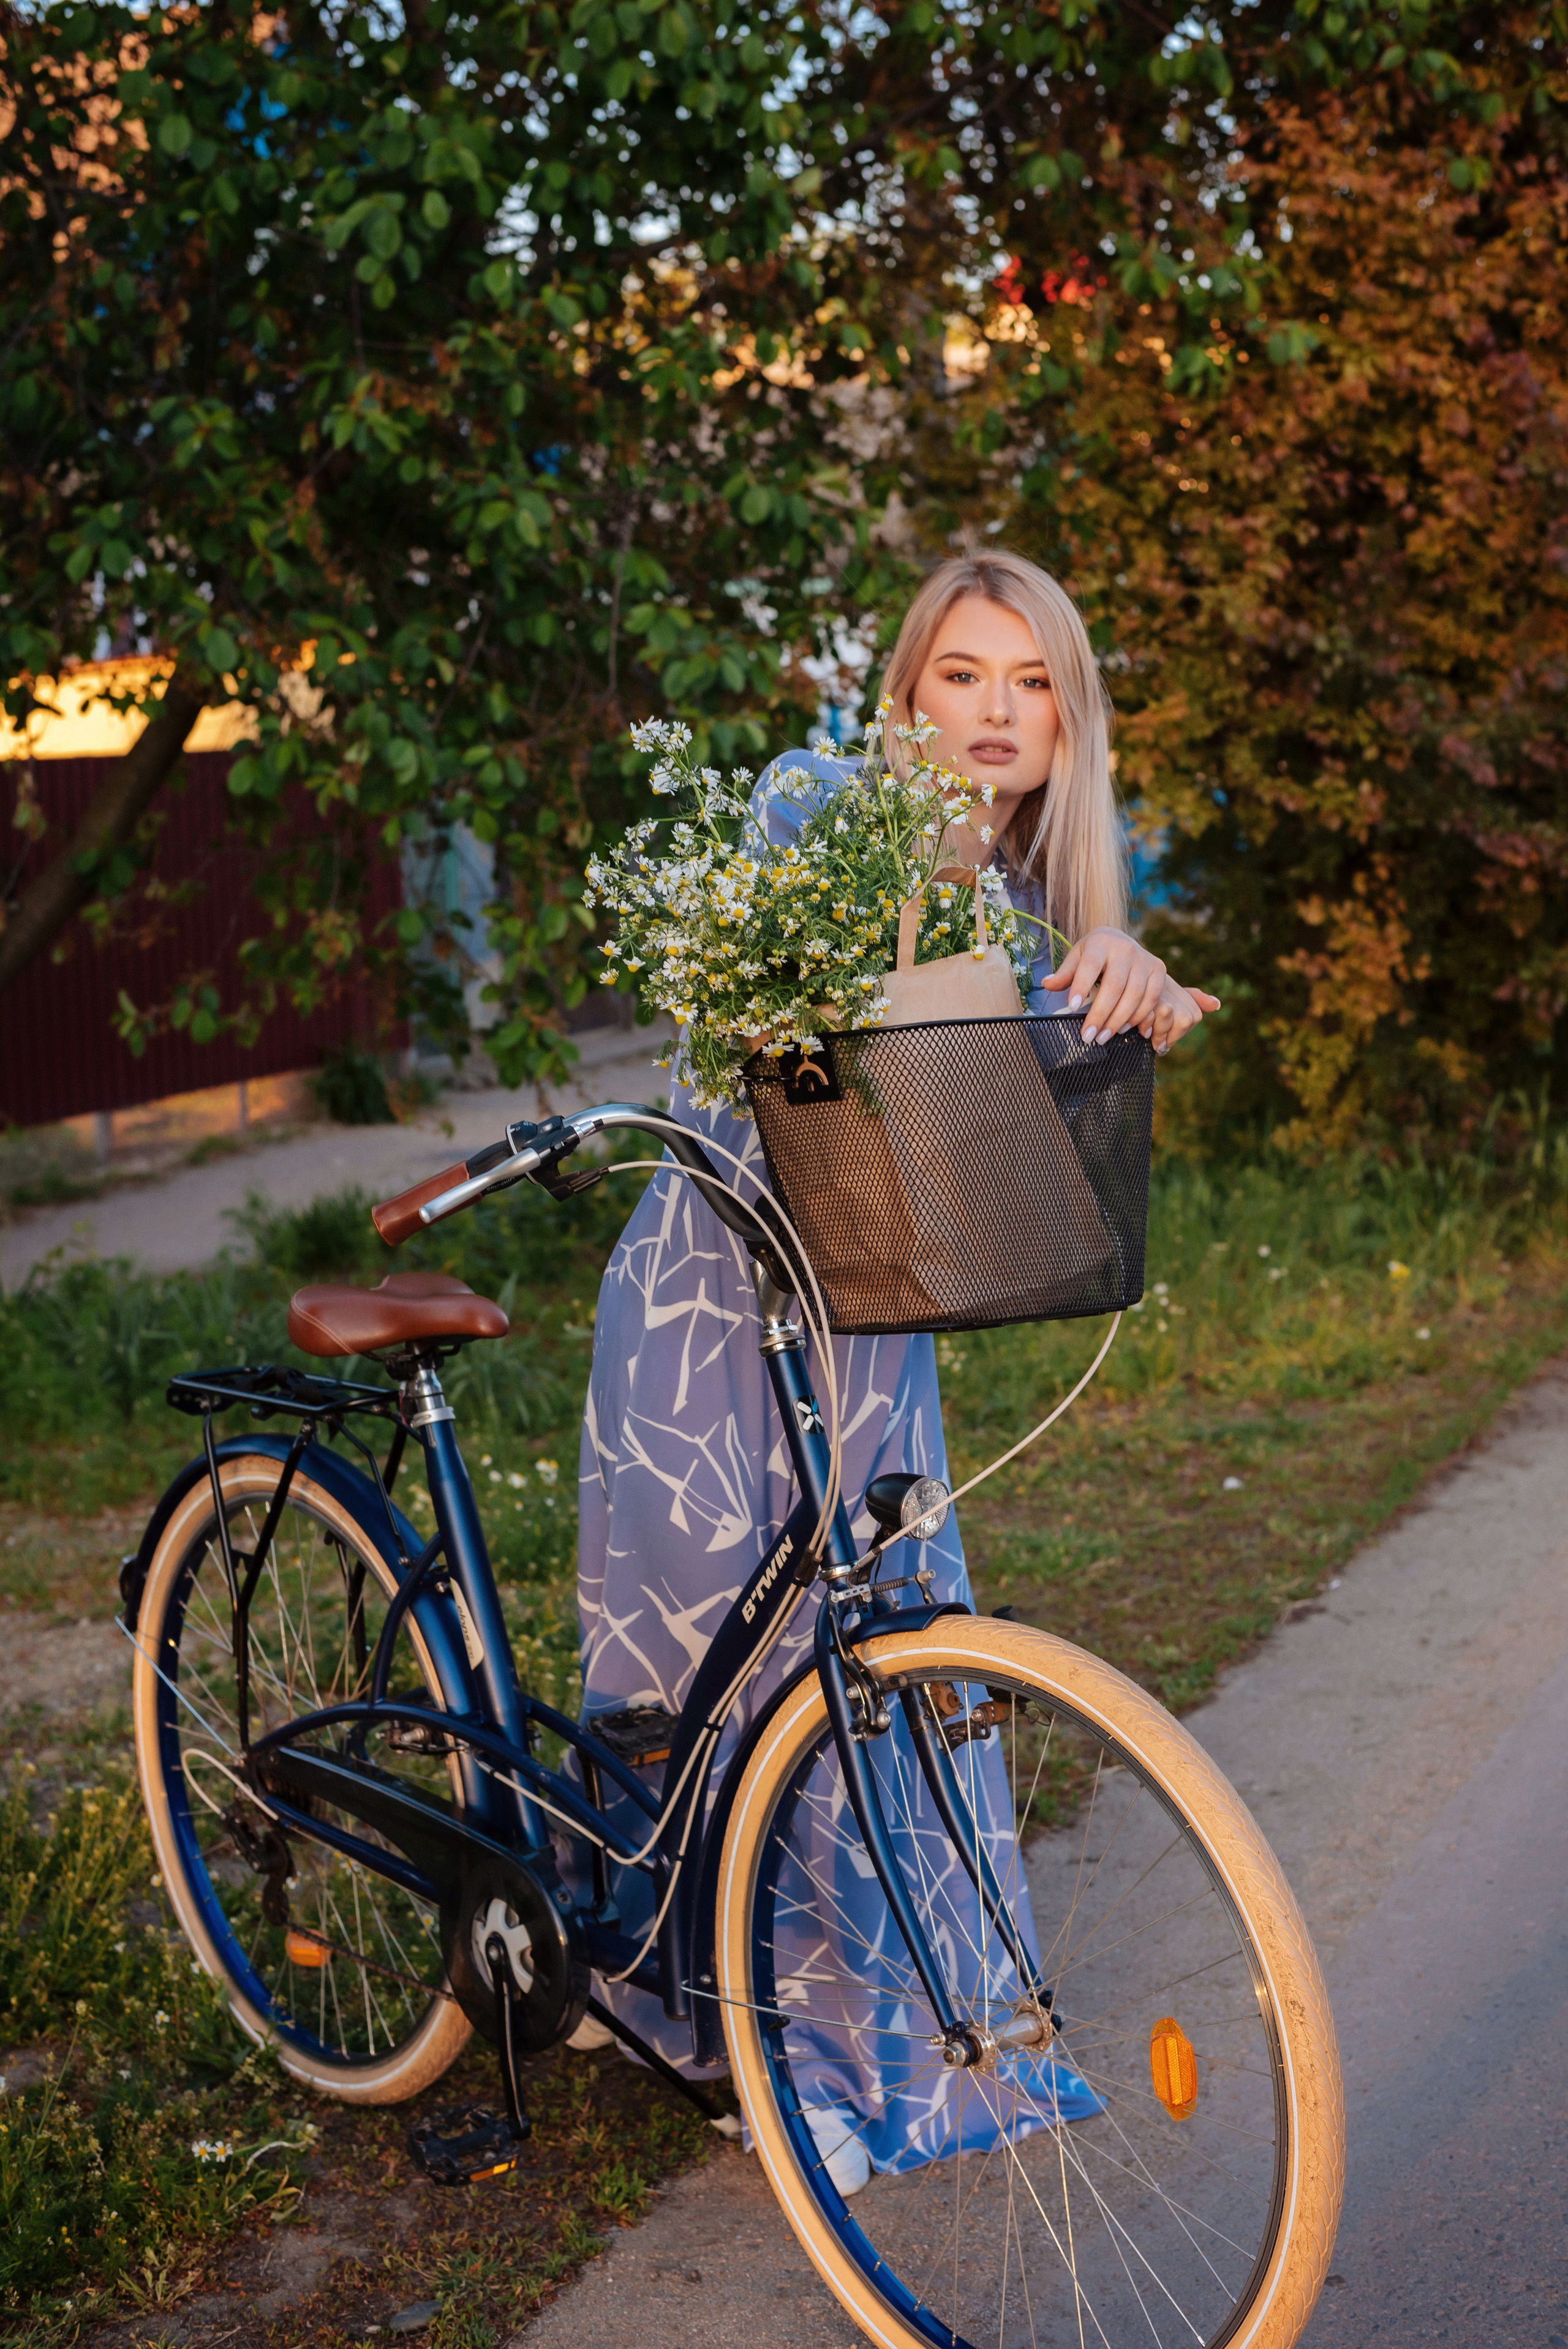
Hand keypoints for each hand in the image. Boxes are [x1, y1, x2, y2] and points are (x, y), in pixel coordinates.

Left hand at [1040, 928, 1219, 1050]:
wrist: (1122, 942)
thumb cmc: (1094, 953)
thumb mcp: (1077, 957)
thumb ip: (1065, 972)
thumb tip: (1047, 984)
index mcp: (1100, 942)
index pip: (1089, 966)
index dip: (1081, 986)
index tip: (1073, 1007)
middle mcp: (1125, 949)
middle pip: (1114, 986)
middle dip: (1101, 1014)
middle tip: (1088, 1036)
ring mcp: (1144, 959)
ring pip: (1134, 994)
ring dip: (1119, 1020)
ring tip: (1104, 1037)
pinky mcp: (1159, 970)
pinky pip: (1151, 998)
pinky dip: (1139, 1017)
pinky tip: (1125, 1030)